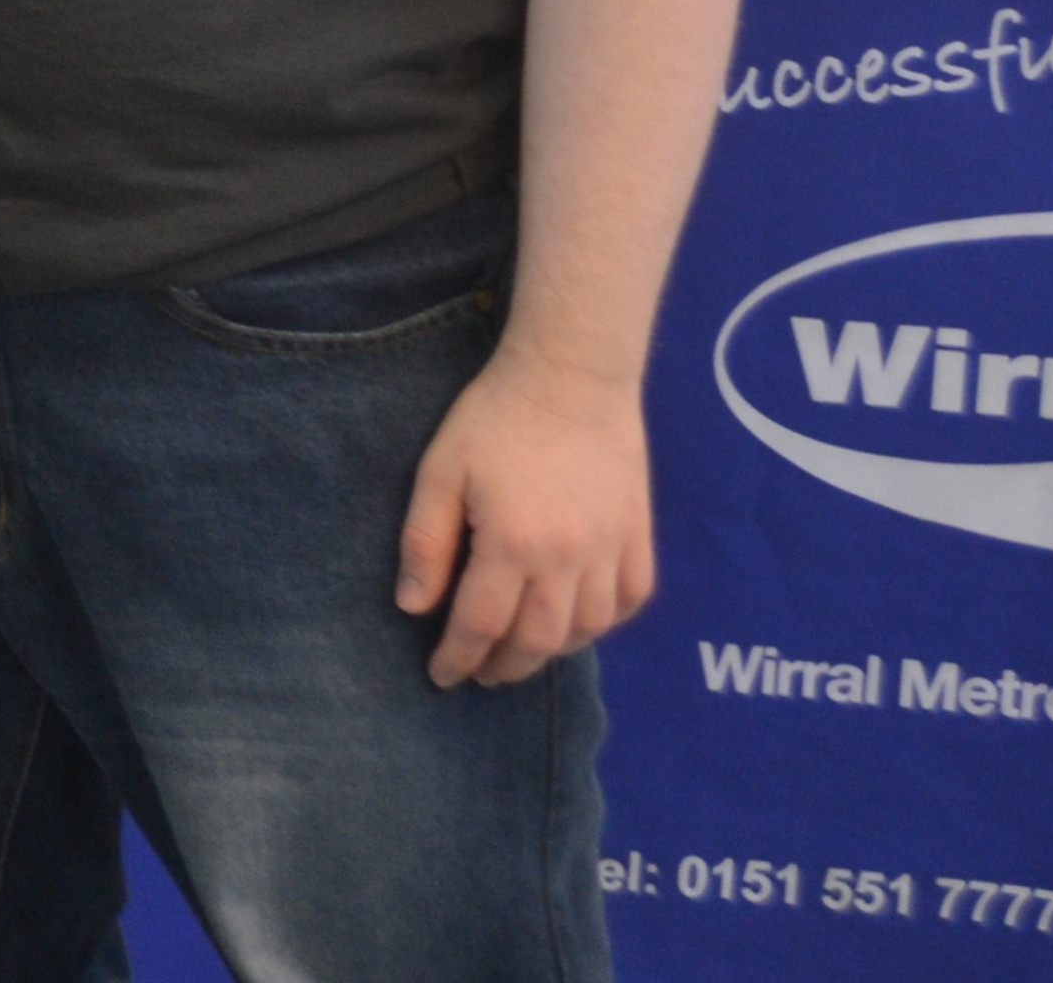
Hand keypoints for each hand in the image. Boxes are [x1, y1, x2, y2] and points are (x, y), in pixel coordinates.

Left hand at [397, 346, 655, 688]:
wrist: (571, 375)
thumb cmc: (495, 417)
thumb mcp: (440, 471)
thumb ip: (426, 542)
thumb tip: (415, 608)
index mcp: (512, 543)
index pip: (480, 625)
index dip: (458, 658)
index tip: (442, 676)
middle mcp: (567, 558)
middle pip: (537, 640)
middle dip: (504, 666)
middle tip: (481, 672)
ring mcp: (610, 549)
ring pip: (586, 629)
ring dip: (551, 652)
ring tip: (522, 652)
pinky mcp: (637, 534)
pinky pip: (628, 600)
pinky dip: (602, 623)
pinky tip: (577, 622)